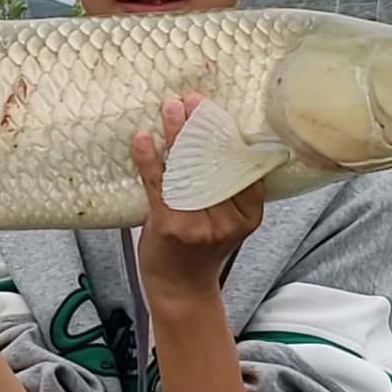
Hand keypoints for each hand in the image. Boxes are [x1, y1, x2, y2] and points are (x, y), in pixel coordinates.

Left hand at [134, 95, 263, 309]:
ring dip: (177, 135)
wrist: (181, 291)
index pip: (243, 166)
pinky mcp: (169, 226)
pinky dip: (149, 159)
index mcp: (248, 215)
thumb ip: (229, 191)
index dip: (229, 134)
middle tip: (192, 100)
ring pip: (188, 169)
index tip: (217, 110)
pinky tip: (143, 139)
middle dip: (202, 127)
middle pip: (215, 162)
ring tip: (170, 108)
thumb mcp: (229, 223)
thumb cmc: (201, 252)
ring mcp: (197, 224)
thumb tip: (216, 139)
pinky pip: (159, 185)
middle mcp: (226, 219)